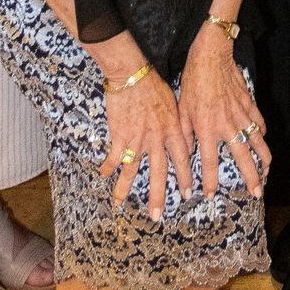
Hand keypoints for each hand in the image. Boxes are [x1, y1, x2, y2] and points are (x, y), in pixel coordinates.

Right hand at [99, 62, 193, 221]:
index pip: (182, 158)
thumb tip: (186, 141)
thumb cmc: (154, 85)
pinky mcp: (120, 135)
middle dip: (158, 195)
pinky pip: (114, 156)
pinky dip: (108, 167)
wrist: (132, 74)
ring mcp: (137, 139)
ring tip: (119, 205)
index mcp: (173, 129)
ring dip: (125, 189)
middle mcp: (157, 138)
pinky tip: (103, 175)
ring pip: (132, 169)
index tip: (187, 194)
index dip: (185, 177)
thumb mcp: (174, 104)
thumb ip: (179, 125)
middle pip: (159, 172)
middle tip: (156, 215)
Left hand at [180, 26, 268, 200]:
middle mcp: (226, 125)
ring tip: (267, 172)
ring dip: (263, 158)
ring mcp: (241, 114)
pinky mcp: (249, 102)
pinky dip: (262, 133)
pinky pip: (258, 121)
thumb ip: (186, 132)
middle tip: (256, 192)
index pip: (209, 162)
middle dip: (250, 177)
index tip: (210, 196)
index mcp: (206, 127)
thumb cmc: (193, 79)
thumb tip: (188, 152)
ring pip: (256, 141)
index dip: (209, 181)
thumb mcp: (181, 107)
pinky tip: (263, 140)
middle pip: (242, 157)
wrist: (212, 54)